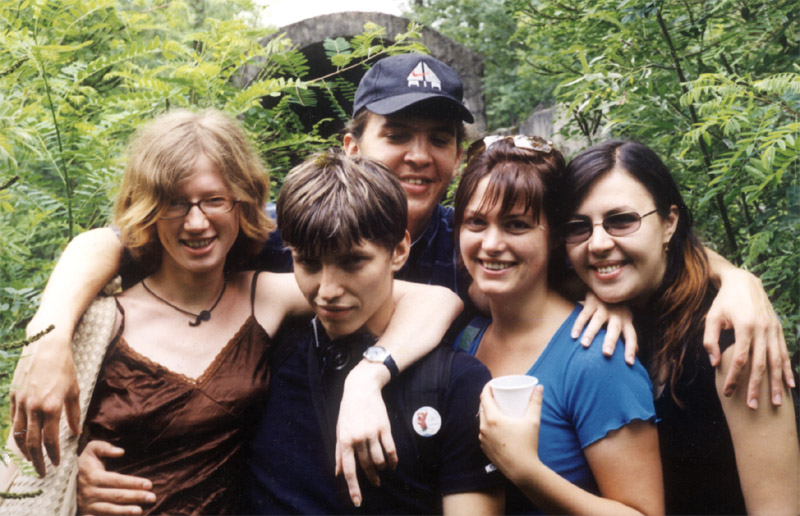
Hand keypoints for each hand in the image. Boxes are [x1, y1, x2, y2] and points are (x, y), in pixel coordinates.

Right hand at [9, 327, 79, 475]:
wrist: (45, 347)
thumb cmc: (64, 368)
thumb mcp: (74, 390)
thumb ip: (74, 414)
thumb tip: (75, 432)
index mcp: (51, 407)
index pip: (51, 439)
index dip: (54, 454)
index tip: (57, 464)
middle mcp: (33, 408)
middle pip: (33, 442)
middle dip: (37, 460)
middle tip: (41, 472)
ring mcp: (21, 403)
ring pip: (19, 435)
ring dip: (24, 452)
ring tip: (30, 462)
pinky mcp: (13, 397)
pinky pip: (13, 422)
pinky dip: (16, 435)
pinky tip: (22, 443)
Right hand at [77, 441, 154, 514]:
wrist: (64, 481)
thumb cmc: (85, 464)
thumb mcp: (91, 450)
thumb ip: (104, 447)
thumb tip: (121, 451)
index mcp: (93, 476)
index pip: (117, 480)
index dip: (133, 483)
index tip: (149, 484)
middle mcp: (90, 492)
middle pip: (116, 496)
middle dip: (135, 496)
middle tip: (152, 497)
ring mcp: (87, 505)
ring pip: (109, 509)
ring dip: (125, 511)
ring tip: (140, 511)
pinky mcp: (86, 514)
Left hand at [335, 360, 396, 506]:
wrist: (361, 388)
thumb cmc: (348, 411)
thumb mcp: (339, 430)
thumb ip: (339, 453)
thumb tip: (337, 473)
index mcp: (344, 440)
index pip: (349, 469)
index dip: (353, 487)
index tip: (358, 501)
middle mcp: (358, 438)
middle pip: (366, 466)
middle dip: (371, 478)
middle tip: (376, 485)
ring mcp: (372, 433)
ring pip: (379, 459)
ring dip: (381, 469)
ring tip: (382, 470)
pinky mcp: (384, 427)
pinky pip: (390, 449)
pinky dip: (392, 459)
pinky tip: (392, 464)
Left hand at [479, 383, 543, 482]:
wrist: (522, 470)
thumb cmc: (527, 445)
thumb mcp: (533, 421)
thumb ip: (535, 403)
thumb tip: (539, 387)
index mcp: (492, 419)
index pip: (484, 397)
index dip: (487, 387)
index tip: (492, 383)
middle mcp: (484, 428)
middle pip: (482, 408)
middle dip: (487, 399)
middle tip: (497, 395)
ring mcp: (483, 439)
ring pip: (481, 420)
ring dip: (486, 412)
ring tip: (495, 409)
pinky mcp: (485, 448)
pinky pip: (483, 432)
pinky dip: (487, 426)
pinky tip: (493, 426)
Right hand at [571, 292, 637, 364]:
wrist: (607, 284)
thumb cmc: (616, 309)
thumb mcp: (625, 319)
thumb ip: (628, 335)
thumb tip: (637, 353)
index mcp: (626, 320)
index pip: (631, 336)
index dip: (631, 349)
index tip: (629, 363)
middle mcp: (616, 314)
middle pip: (614, 329)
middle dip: (610, 341)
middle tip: (606, 354)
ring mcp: (604, 308)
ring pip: (597, 321)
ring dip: (591, 333)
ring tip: (584, 345)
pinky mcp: (592, 302)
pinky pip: (584, 315)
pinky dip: (578, 325)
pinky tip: (573, 336)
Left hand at [704, 268, 793, 408]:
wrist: (743, 281)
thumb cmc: (724, 302)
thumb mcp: (711, 318)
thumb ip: (710, 341)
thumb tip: (716, 364)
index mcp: (745, 326)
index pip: (741, 358)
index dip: (735, 377)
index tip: (728, 392)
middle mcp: (762, 329)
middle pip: (761, 364)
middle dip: (757, 386)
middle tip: (753, 406)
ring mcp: (773, 329)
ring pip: (776, 361)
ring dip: (776, 383)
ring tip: (776, 402)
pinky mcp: (779, 329)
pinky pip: (784, 352)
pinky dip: (787, 369)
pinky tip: (790, 385)